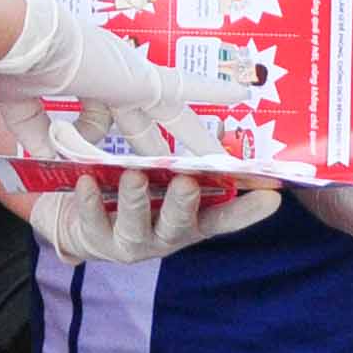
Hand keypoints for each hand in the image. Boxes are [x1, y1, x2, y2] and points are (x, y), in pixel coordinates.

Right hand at [0, 0, 211, 150]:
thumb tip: (44, 155)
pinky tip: (243, 96)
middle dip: (161, 150)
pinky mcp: (142, 79)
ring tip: (224, 157)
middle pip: (146, 123)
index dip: (88, 143)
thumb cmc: (16, 63)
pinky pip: (188, 88)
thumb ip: (34, 130)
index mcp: (86, 81)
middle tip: (180, 166)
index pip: (98, 121)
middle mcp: (113, 77)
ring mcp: (131, 78)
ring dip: (198, 138)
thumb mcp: (21, 106)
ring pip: (174, 116)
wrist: (22, 37)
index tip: (72, 157)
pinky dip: (215, 91)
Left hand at [25, 168, 279, 264]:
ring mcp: (134, 242)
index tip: (272, 195)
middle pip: (181, 223)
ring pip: (138, 227)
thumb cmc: (131, 189)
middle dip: (184, 204)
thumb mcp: (158, 170)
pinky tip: (85, 182)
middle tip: (186, 182)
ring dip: (137, 201)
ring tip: (133, 176)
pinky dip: (89, 202)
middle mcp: (168, 234)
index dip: (248, 209)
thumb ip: (178, 150)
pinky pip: (94, 224)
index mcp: (191, 216)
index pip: (225, 215)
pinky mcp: (98, 242)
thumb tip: (210, 110)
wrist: (80, 221)